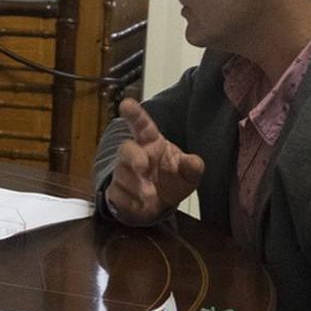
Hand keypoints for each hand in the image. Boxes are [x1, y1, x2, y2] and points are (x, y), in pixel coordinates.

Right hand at [105, 98, 203, 225]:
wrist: (156, 205)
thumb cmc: (170, 179)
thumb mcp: (187, 174)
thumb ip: (191, 167)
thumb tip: (195, 162)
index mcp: (150, 143)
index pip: (142, 125)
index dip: (134, 114)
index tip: (126, 104)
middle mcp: (134, 155)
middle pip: (126, 150)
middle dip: (132, 157)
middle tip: (143, 166)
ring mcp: (122, 173)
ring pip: (123, 176)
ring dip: (137, 187)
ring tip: (151, 197)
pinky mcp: (115, 192)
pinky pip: (119, 196)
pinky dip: (132, 203)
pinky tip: (142, 206)